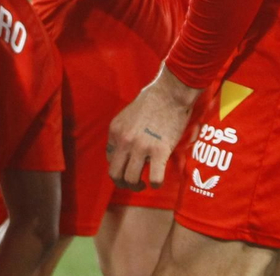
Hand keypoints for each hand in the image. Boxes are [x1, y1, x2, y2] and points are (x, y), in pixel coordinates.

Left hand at [107, 68, 197, 190]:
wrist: (170, 92)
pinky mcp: (159, 152)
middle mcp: (124, 140)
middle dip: (122, 183)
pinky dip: (156, 184)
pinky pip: (154, 179)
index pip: (109, 158)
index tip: (128, 167)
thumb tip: (126, 149)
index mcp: (115, 130)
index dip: (119, 166)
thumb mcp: (128, 114)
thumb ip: (125, 132)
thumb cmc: (153, 99)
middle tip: (133, 183)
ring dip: (137, 186)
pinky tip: (158, 181)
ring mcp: (141, 147)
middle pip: (115, 174)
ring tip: (145, 183)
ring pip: (131, 180)